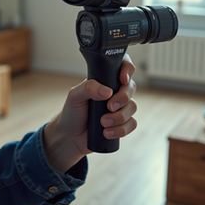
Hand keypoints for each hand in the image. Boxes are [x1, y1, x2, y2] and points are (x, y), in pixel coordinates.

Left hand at [43, 55, 137, 172]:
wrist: (70, 137)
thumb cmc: (72, 113)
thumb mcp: (74, 96)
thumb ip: (88, 88)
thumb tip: (107, 91)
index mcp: (104, 81)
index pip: (122, 68)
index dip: (127, 70)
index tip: (122, 79)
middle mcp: (115, 92)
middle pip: (131, 87)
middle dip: (122, 98)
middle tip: (109, 106)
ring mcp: (120, 108)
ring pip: (133, 107)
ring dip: (119, 117)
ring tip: (103, 123)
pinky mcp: (123, 124)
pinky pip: (132, 124)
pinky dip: (121, 129)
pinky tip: (107, 132)